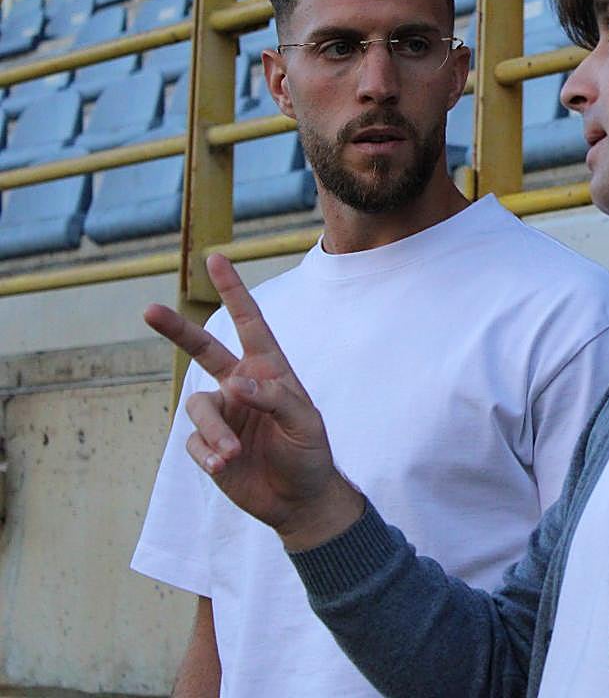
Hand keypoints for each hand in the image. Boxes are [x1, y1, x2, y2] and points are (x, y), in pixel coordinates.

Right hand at [144, 254, 363, 550]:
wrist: (299, 499)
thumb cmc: (310, 452)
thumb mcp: (304, 422)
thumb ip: (274, 397)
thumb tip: (235, 383)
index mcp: (269, 370)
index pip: (250, 323)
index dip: (233, 291)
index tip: (216, 258)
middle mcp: (240, 386)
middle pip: (203, 350)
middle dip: (177, 330)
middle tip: (149, 310)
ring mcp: (223, 415)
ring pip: (199, 409)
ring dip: (214, 431)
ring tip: (232, 454)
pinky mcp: (208, 446)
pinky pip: (195, 442)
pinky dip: (208, 452)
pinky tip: (226, 466)